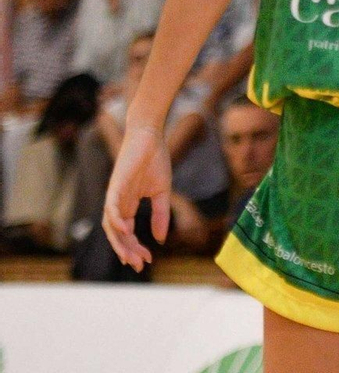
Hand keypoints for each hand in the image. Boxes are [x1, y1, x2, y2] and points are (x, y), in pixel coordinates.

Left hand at [102, 124, 172, 270]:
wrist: (150, 137)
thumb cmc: (155, 161)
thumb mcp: (162, 193)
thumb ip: (161, 215)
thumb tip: (159, 239)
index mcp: (128, 206)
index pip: (127, 234)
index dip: (136, 248)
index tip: (148, 260)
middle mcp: (118, 204)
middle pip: (117, 235)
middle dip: (127, 251)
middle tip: (139, 265)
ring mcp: (115, 196)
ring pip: (110, 226)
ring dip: (119, 242)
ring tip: (130, 255)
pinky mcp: (115, 186)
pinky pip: (111, 207)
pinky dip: (115, 221)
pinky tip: (125, 231)